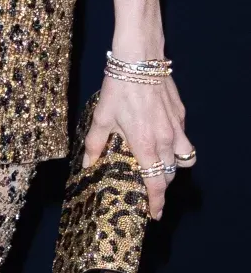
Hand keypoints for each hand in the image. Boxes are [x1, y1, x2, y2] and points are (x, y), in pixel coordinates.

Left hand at [83, 74, 190, 218]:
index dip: (156, 202)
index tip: (154, 214)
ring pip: (184, 158)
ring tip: (159, 164)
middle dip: (162, 184)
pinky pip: (183, 138)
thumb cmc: (119, 87)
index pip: (156, 183)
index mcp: (145, 144)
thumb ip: (95, 143)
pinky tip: (160, 136)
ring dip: (174, 166)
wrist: (140, 58)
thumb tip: (88, 163)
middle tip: (150, 186)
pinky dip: (176, 144)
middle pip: (170, 174)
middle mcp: (165, 140)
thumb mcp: (102, 116)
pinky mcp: (180, 114)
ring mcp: (176, 127)